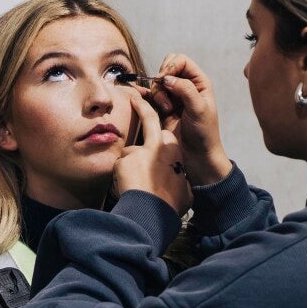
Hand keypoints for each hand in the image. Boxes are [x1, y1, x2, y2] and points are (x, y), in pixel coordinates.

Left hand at [114, 91, 192, 212]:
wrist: (150, 212)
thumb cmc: (170, 203)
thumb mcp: (186, 191)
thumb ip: (181, 180)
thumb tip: (182, 185)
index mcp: (174, 149)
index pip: (166, 135)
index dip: (163, 139)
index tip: (159, 136)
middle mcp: (156, 145)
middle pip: (149, 120)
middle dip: (142, 104)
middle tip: (134, 95)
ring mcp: (137, 151)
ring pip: (130, 152)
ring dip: (130, 163)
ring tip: (132, 182)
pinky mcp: (123, 160)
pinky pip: (120, 166)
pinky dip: (121, 175)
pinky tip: (125, 187)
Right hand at [151, 53, 231, 186]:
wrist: (197, 156)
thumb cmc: (204, 133)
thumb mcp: (199, 109)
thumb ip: (185, 90)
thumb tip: (168, 78)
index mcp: (199, 82)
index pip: (181, 61)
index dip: (171, 66)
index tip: (165, 80)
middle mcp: (186, 86)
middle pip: (167, 67)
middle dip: (161, 78)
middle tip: (164, 94)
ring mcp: (174, 96)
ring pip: (157, 82)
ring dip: (158, 93)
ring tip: (167, 109)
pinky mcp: (163, 107)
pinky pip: (151, 95)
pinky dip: (150, 99)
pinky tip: (157, 109)